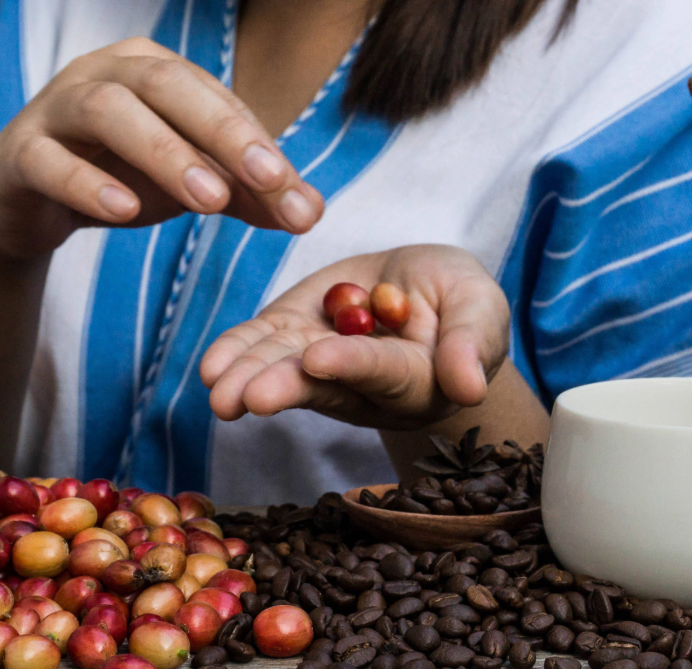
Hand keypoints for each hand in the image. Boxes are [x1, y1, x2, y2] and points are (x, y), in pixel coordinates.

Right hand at [0, 37, 325, 260]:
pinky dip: (87, 183)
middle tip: (267, 180)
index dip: (259, 145)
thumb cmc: (116, 178)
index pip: (216, 100)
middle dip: (222, 132)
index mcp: (153, 70)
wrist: (26, 205)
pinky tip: (125, 210)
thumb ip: (248, 196)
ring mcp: (55, 108)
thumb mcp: (190, 186)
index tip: (296, 195)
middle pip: (167, 85)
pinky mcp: (17, 154)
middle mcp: (103, 74)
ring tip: (209, 201)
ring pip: (108, 111)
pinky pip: (49, 159)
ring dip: (164, 153)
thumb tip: (311, 213)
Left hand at [199, 245, 510, 428]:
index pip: (380, 370)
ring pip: (282, 368)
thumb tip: (470, 388)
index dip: (350, 364)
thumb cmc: (463, 303)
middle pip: (320, 384)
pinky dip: (235, 354)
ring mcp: (320, 360)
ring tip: (218, 388)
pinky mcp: (291, 335)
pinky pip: (260, 346)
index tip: (319, 360)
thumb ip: (472, 342)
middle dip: (283, 386)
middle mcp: (360, 383)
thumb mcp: (480, 307)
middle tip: (249, 398)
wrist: (425, 288)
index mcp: (415, 378)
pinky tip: (211, 368)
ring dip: (248, 376)